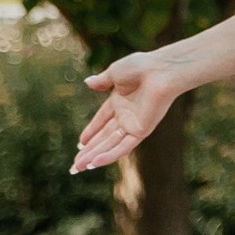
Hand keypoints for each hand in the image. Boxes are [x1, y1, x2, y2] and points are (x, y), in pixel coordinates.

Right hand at [72, 49, 184, 174]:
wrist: (159, 71)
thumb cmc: (141, 67)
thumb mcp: (115, 72)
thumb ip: (102, 81)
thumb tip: (87, 82)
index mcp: (119, 100)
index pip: (102, 120)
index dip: (91, 131)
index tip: (80, 143)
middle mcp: (126, 115)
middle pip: (104, 137)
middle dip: (88, 151)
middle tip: (74, 164)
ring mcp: (133, 124)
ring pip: (110, 145)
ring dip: (94, 156)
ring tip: (78, 167)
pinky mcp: (141, 131)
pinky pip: (123, 147)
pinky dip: (109, 155)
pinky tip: (95, 163)